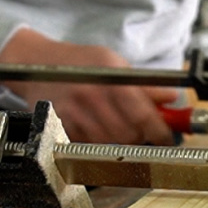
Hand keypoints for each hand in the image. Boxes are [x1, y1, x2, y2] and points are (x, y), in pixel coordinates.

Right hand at [0, 28, 177, 144]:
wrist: (36, 64)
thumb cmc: (79, 63)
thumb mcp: (115, 64)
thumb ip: (144, 85)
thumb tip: (171, 98)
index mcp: (111, 76)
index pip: (143, 114)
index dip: (159, 132)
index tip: (167, 139)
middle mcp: (92, 93)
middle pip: (128, 134)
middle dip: (139, 136)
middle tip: (139, 130)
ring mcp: (74, 111)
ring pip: (109, 144)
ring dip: (118, 142)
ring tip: (116, 127)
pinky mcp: (60, 125)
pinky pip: (88, 145)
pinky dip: (96, 142)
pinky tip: (95, 128)